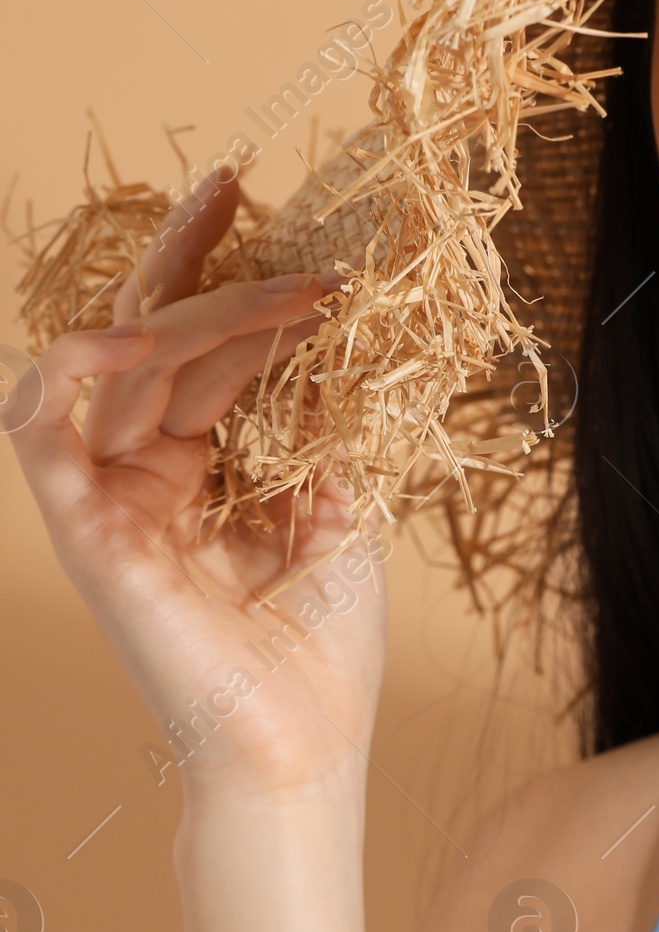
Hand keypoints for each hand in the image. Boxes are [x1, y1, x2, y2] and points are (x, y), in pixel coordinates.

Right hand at [6, 168, 388, 797]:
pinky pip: (42, 427)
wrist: (306, 746)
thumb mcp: (343, 508)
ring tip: (278, 282)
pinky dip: (73, 366)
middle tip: (237, 185)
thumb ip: (322, 423)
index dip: (227, 275)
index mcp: (205, 468)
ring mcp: (111, 497)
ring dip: (197, 308)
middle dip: (195, 257)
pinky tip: (134, 327)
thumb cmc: (327, 649)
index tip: (267, 206)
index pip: (200, 347)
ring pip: (121, 363)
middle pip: (152, 335)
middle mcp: (148, 472)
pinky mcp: (83, 529)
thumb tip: (336, 325)